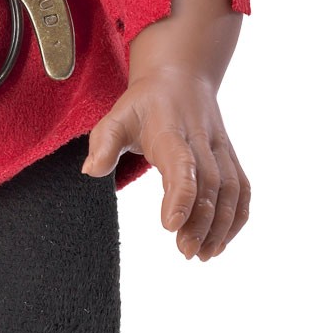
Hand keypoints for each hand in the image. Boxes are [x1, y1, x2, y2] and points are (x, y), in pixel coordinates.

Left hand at [80, 0, 249, 260]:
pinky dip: (237, 217)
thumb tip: (90, 171)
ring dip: (221, 225)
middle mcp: (202, 140)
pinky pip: (241, 189)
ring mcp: (220, 149)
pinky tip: (221, 242)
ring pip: (230, 189)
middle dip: (202, 221)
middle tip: (186, 251)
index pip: (182, 164)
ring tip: (203, 254)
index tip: (171, 225)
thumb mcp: (117, 116)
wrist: (181, 77)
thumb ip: (103, 143)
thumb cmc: (144, 104)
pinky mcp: (230, 158)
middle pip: (210, 184)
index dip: (181, 194)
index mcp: (172, 131)